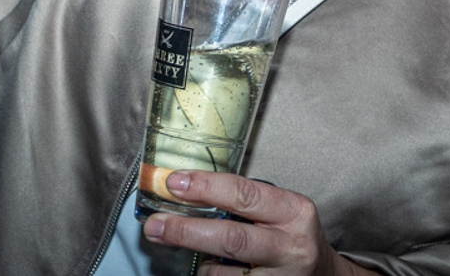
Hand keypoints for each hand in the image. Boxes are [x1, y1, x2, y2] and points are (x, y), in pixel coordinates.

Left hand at [142, 172, 354, 275]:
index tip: (174, 183)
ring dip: (195, 261)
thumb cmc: (292, 236)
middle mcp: (291, 246)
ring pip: (223, 273)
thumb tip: (187, 192)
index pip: (245, 194)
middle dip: (187, 230)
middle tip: (155, 224)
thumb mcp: (282, 211)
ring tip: (183, 247)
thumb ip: (246, 203)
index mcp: (295, 211)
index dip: (206, 187)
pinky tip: (208, 268)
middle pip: (231, 238)